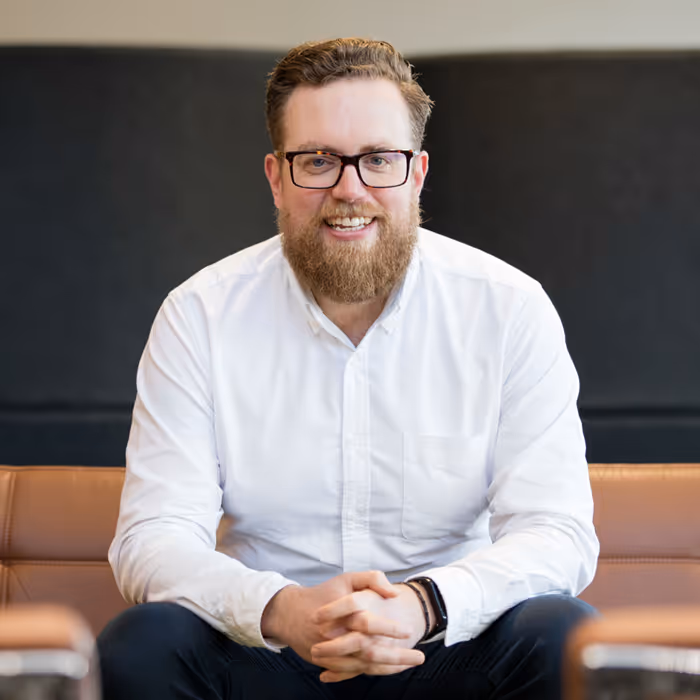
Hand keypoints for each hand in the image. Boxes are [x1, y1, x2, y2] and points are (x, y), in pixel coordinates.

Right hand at [261, 571, 409, 674]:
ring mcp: (333, 652)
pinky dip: (373, 673)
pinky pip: (354, 673)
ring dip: (389, 668)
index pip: (369, 623)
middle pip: (370, 652)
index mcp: (344, 613)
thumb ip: (372, 579)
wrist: (292, 614)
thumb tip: (394, 592)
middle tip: (419, 657)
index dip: (390, 629)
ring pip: (365, 666)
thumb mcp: (347, 578)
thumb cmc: (324, 593)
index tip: (409, 631)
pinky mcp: (329, 663)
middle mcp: (338, 635)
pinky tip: (390, 670)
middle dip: (398, 657)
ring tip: (409, 664)